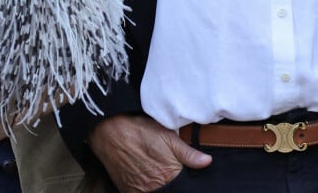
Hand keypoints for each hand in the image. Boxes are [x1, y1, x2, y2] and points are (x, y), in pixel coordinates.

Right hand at [88, 114, 211, 192]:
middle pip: (168, 189)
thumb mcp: (168, 136)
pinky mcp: (126, 191)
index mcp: (167, 177)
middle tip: (165, 164)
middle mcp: (152, 189)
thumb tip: (207, 162)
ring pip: (154, 191)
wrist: (109, 131)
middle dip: (170, 181)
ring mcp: (137, 192)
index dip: (184, 176)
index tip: (183, 170)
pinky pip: (140, 192)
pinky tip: (145, 172)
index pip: (183, 184)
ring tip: (155, 168)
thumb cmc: (140, 130)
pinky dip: (145, 185)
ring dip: (158, 184)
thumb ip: (188, 153)